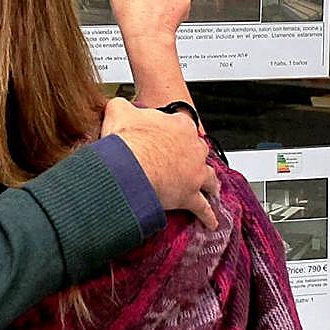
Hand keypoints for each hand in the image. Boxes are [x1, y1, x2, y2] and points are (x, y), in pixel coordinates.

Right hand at [101, 97, 218, 228]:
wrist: (131, 165)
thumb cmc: (128, 140)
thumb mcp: (119, 111)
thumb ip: (121, 106)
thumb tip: (118, 107)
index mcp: (178, 126)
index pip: (182, 124)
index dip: (175, 129)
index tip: (168, 134)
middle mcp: (192, 148)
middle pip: (199, 150)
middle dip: (195, 155)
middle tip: (187, 162)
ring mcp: (194, 172)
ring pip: (209, 178)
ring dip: (210, 184)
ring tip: (210, 190)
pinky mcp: (190, 196)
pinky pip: (203, 208)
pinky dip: (208, 216)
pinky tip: (211, 222)